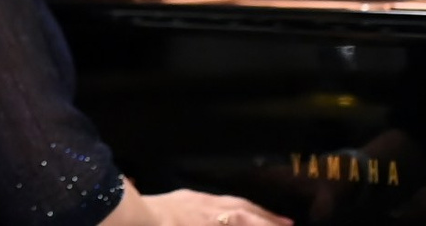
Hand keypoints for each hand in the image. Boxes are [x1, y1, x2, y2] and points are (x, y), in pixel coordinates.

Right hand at [113, 183, 292, 225]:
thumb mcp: (171, 206)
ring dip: (264, 223)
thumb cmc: (146, 213)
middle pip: (244, 210)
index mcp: (198, 201)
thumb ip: (185, 208)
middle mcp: (208, 207)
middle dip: (267, 218)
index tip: (270, 217)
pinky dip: (250, 224)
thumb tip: (190, 212)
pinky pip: (234, 223)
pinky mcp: (206, 223)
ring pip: (243, 218)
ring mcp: (209, 219)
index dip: (254, 211)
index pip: (234, 204)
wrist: (136, 216)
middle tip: (288, 224)